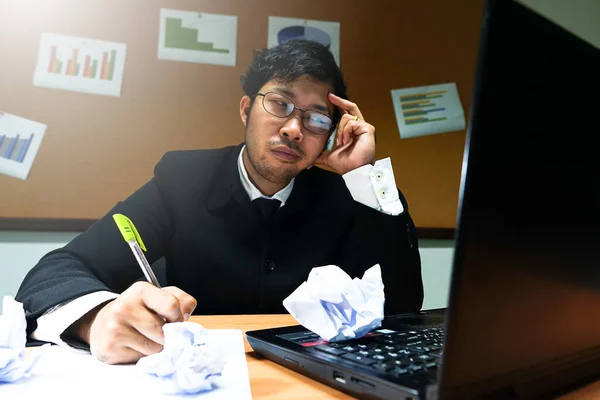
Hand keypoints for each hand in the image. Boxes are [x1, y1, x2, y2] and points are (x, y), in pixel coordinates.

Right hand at [81, 282, 196, 363]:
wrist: (102, 324)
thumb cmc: (136, 310)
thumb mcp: (158, 297)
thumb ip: (180, 300)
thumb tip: (187, 313)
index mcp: (141, 290)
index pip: (172, 305)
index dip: (178, 318)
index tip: (175, 322)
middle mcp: (125, 307)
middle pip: (163, 331)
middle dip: (167, 337)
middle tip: (161, 333)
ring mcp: (115, 328)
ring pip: (154, 348)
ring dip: (157, 348)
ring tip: (147, 339)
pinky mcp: (110, 348)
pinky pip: (141, 358)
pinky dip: (143, 356)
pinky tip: (134, 346)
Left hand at [315, 93, 375, 174]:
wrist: (353, 170)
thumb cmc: (345, 163)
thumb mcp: (328, 156)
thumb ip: (319, 155)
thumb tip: (308, 162)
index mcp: (350, 131)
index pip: (345, 113)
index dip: (338, 105)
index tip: (328, 99)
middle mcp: (358, 127)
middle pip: (350, 107)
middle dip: (339, 101)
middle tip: (329, 96)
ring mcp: (364, 127)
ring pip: (346, 117)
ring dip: (340, 129)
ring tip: (341, 141)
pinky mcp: (368, 128)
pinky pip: (351, 122)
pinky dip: (346, 131)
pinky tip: (346, 141)